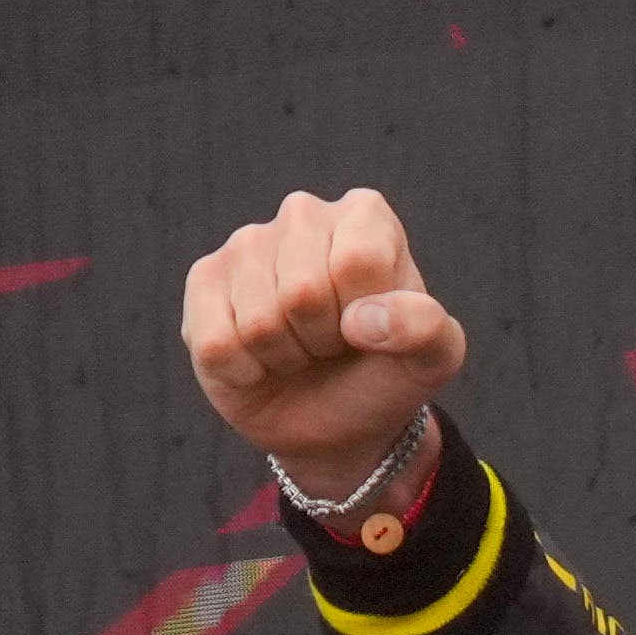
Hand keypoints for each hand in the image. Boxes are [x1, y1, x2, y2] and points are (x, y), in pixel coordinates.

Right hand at [180, 184, 472, 479]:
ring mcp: (246, 243)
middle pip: (303, 291)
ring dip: (284, 356)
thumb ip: (426, 329)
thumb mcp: (432, 359)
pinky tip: (258, 357)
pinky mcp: (203, 281)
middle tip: (331, 343)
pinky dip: (244, 371)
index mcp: (365, 215)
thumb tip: (362, 319)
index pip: (357, 262)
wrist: (334, 421)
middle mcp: (302, 214)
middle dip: (322, 339)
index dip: (366, 315)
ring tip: (299, 347)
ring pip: (259, 321)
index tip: (370, 327)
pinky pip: (217, 342)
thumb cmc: (383, 374)